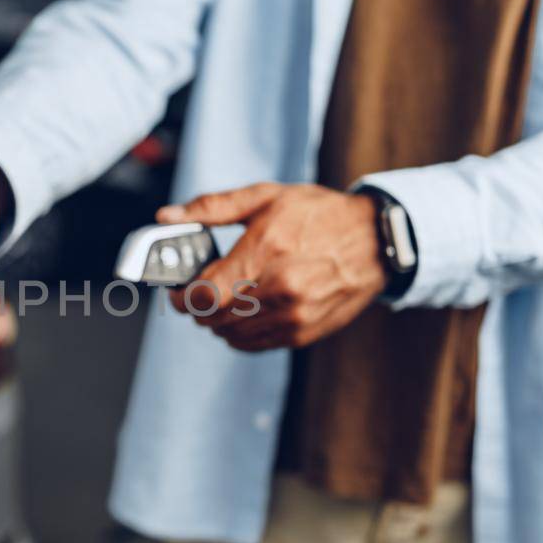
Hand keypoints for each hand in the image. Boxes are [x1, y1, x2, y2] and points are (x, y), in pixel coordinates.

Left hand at [158, 183, 385, 351]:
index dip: (181, 297)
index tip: (177, 290)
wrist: (375, 240)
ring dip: (218, 321)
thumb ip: (213, 208)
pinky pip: (254, 344)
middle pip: (213, 318)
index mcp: (265, 252)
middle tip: (200, 290)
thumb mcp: (266, 197)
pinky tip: (246, 312)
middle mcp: (279, 289)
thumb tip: (167, 216)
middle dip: (198, 307)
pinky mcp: (303, 333)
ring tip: (225, 299)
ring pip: (231, 336)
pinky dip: (240, 333)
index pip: (203, 295)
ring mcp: (293, 316)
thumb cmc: (319, 214)